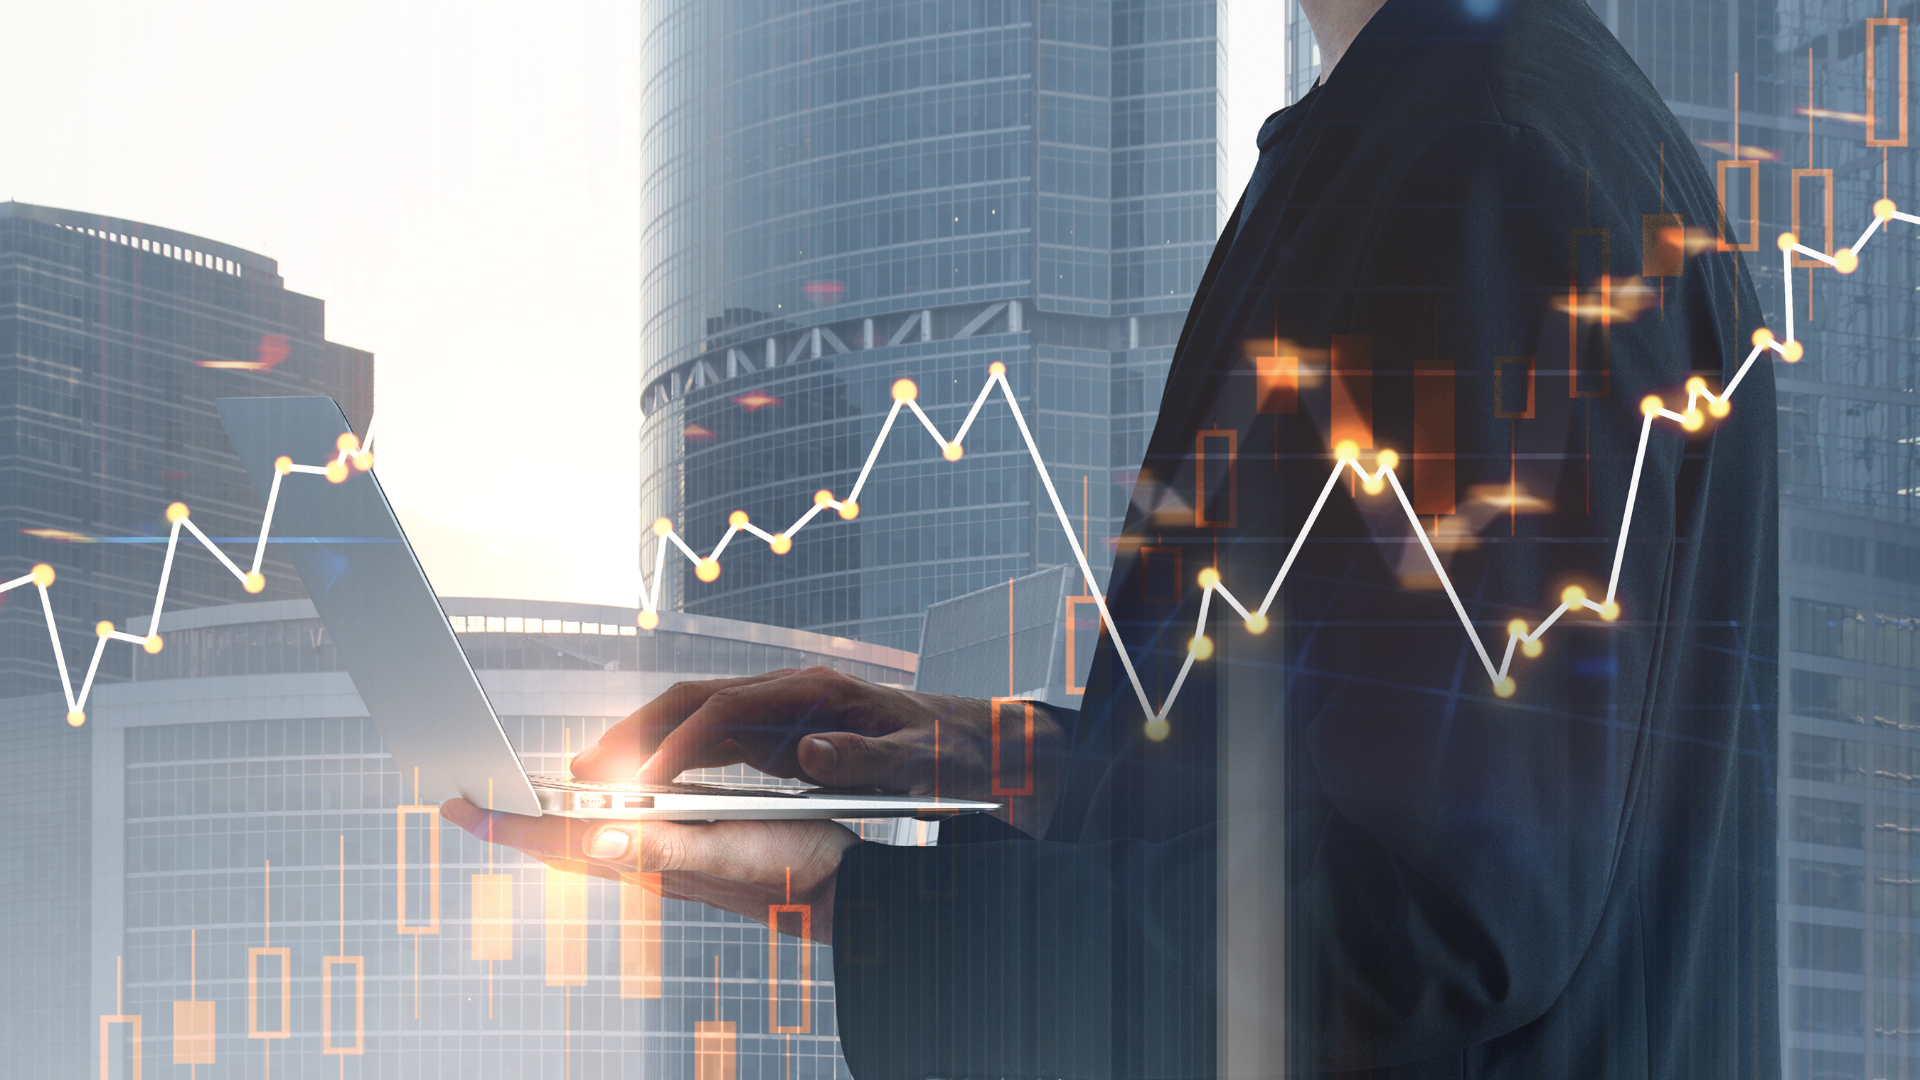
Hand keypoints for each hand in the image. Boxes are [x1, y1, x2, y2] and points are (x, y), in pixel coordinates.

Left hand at [440, 798, 855, 943]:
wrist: (836, 892)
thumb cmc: (790, 868)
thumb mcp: (729, 849)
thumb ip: (664, 848)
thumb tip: (597, 836)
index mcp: (649, 858)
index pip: (561, 842)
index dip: (508, 826)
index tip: (458, 808)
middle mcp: (647, 864)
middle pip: (562, 846)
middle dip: (513, 824)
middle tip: (466, 805)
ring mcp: (664, 864)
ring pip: (588, 844)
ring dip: (547, 826)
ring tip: (514, 808)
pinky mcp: (686, 857)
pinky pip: (621, 840)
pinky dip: (593, 823)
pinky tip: (597, 814)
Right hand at [571, 666, 1066, 836]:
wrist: (973, 739)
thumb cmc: (949, 750)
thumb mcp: (922, 762)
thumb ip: (869, 759)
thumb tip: (812, 754)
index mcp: (815, 693)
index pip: (723, 712)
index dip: (675, 745)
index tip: (638, 784)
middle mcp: (787, 693)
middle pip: (691, 701)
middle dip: (632, 733)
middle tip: (579, 771)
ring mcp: (779, 712)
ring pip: (692, 719)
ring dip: (641, 745)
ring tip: (589, 778)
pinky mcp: (777, 735)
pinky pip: (710, 742)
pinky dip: (670, 760)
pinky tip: (640, 787)